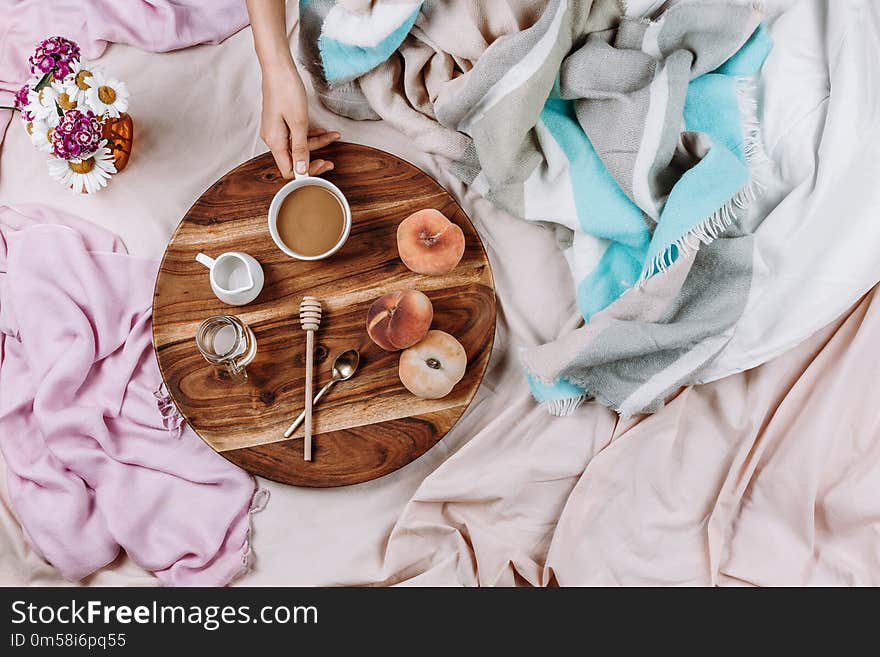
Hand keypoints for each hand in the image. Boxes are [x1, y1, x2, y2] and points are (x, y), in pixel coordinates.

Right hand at [259, 64, 339, 178]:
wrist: (278, 67)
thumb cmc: (286, 91)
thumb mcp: (298, 123)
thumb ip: (300, 149)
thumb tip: (301, 172)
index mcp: (274, 142)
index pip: (289, 170)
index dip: (306, 172)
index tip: (322, 165)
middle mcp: (273, 139)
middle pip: (295, 159)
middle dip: (315, 158)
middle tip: (331, 160)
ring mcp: (277, 130)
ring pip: (298, 145)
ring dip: (317, 143)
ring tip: (333, 136)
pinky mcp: (281, 121)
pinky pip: (296, 134)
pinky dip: (310, 134)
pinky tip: (323, 131)